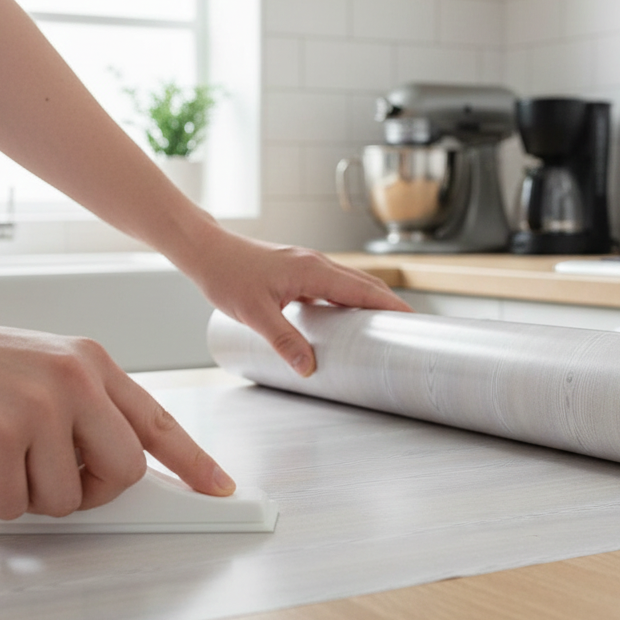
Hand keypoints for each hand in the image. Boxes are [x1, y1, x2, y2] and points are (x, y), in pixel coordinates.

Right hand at [0, 320, 235, 518]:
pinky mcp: (0, 436)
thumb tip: (115, 469)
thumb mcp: (42, 372)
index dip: (192, 460)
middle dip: (91, 492)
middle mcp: (76, 380)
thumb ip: (84, 412)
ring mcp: (40, 407)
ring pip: (64, 499)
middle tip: (51, 477)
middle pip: (124, 472)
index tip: (219, 488)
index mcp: (91, 363)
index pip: (157, 419)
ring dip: (25, 494)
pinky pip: (12, 506)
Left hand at [186, 228, 411, 376]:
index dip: (390, 305)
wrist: (206, 251)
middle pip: (364, 284)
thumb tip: (309, 368)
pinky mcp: (297, 269)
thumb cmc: (227, 276)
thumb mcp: (255, 314)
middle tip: (408, 329)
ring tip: (383, 326)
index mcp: (313, 270)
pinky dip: (348, 298)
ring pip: (349, 282)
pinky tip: (344, 318)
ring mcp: (307, 264)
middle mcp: (316, 263)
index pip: (364, 290)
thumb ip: (284, 341)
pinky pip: (333, 284)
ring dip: (369, 301)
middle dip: (388, 304)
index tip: (413, 321)